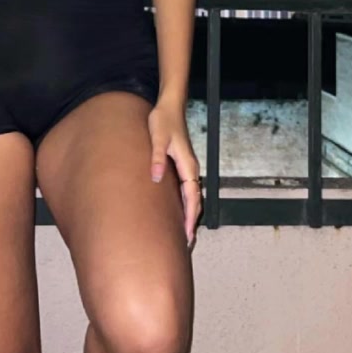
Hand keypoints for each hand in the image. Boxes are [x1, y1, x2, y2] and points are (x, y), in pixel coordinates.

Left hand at [148, 99, 201, 247]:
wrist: (170, 107)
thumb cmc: (163, 121)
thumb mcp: (156, 137)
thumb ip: (156, 158)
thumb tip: (156, 178)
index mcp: (188, 166)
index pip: (192, 198)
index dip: (189, 218)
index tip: (187, 235)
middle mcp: (191, 170)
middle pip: (195, 202)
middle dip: (192, 223)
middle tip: (187, 245)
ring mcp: (188, 169)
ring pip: (192, 198)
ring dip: (189, 216)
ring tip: (184, 236)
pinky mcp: (182, 167)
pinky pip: (187, 191)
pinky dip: (186, 205)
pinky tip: (179, 213)